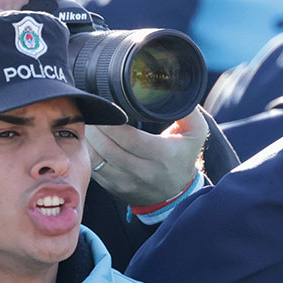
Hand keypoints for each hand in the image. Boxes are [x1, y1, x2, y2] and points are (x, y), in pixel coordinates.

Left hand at [86, 112, 208, 207]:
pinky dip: (87, 153)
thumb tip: (177, 90)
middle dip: (95, 127)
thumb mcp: (196, 133)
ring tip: (87, 122)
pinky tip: (88, 140)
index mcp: (162, 154)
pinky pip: (93, 169)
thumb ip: (188, 111)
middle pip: (108, 148)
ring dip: (88, 140)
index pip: (130, 138)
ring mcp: (126, 182)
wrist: (176, 193)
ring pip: (96, 160)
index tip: (106, 108)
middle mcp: (143, 171)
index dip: (113, 123)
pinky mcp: (114, 188)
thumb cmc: (183, 156)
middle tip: (92, 111)